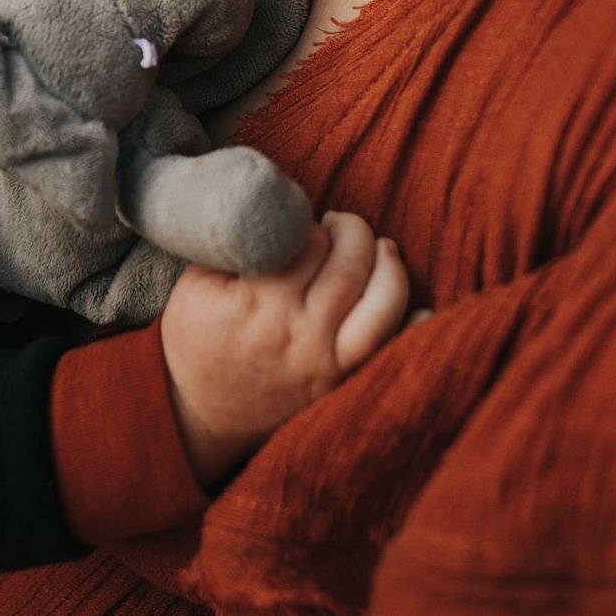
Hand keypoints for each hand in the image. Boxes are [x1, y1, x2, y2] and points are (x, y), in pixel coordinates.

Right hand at [160, 209, 409, 488]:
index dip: (308, 222)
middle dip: (349, 230)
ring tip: (377, 250)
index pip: (307, 238)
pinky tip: (417, 304)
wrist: (199, 415)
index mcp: (258, 302)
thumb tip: (281, 201)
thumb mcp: (197, 282)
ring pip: (385, 298)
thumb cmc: (199, 338)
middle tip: (335, 228)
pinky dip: (418, 324)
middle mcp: (300, 333)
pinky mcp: (347, 383)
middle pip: (350, 259)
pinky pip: (398, 350)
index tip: (298, 224)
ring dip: (387, 262)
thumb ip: (235, 240)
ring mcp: (329, 363)